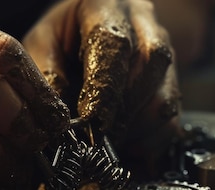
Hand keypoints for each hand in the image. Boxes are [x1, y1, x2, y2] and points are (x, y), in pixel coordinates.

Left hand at [22, 0, 181, 171]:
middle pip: (150, 64)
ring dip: (138, 129)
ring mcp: (163, 54)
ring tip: (110, 146)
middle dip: (124, 109)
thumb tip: (56, 118)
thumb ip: (46, 76)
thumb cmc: (62, 38)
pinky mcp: (171, 84)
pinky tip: (127, 149)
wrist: (87, 33)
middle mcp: (142, 24)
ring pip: (165, 95)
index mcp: (105, 6)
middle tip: (100, 140)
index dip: (104, 86)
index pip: (113, 43)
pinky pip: (172, 120)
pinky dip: (149, 143)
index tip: (91, 120)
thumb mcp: (43, 45)